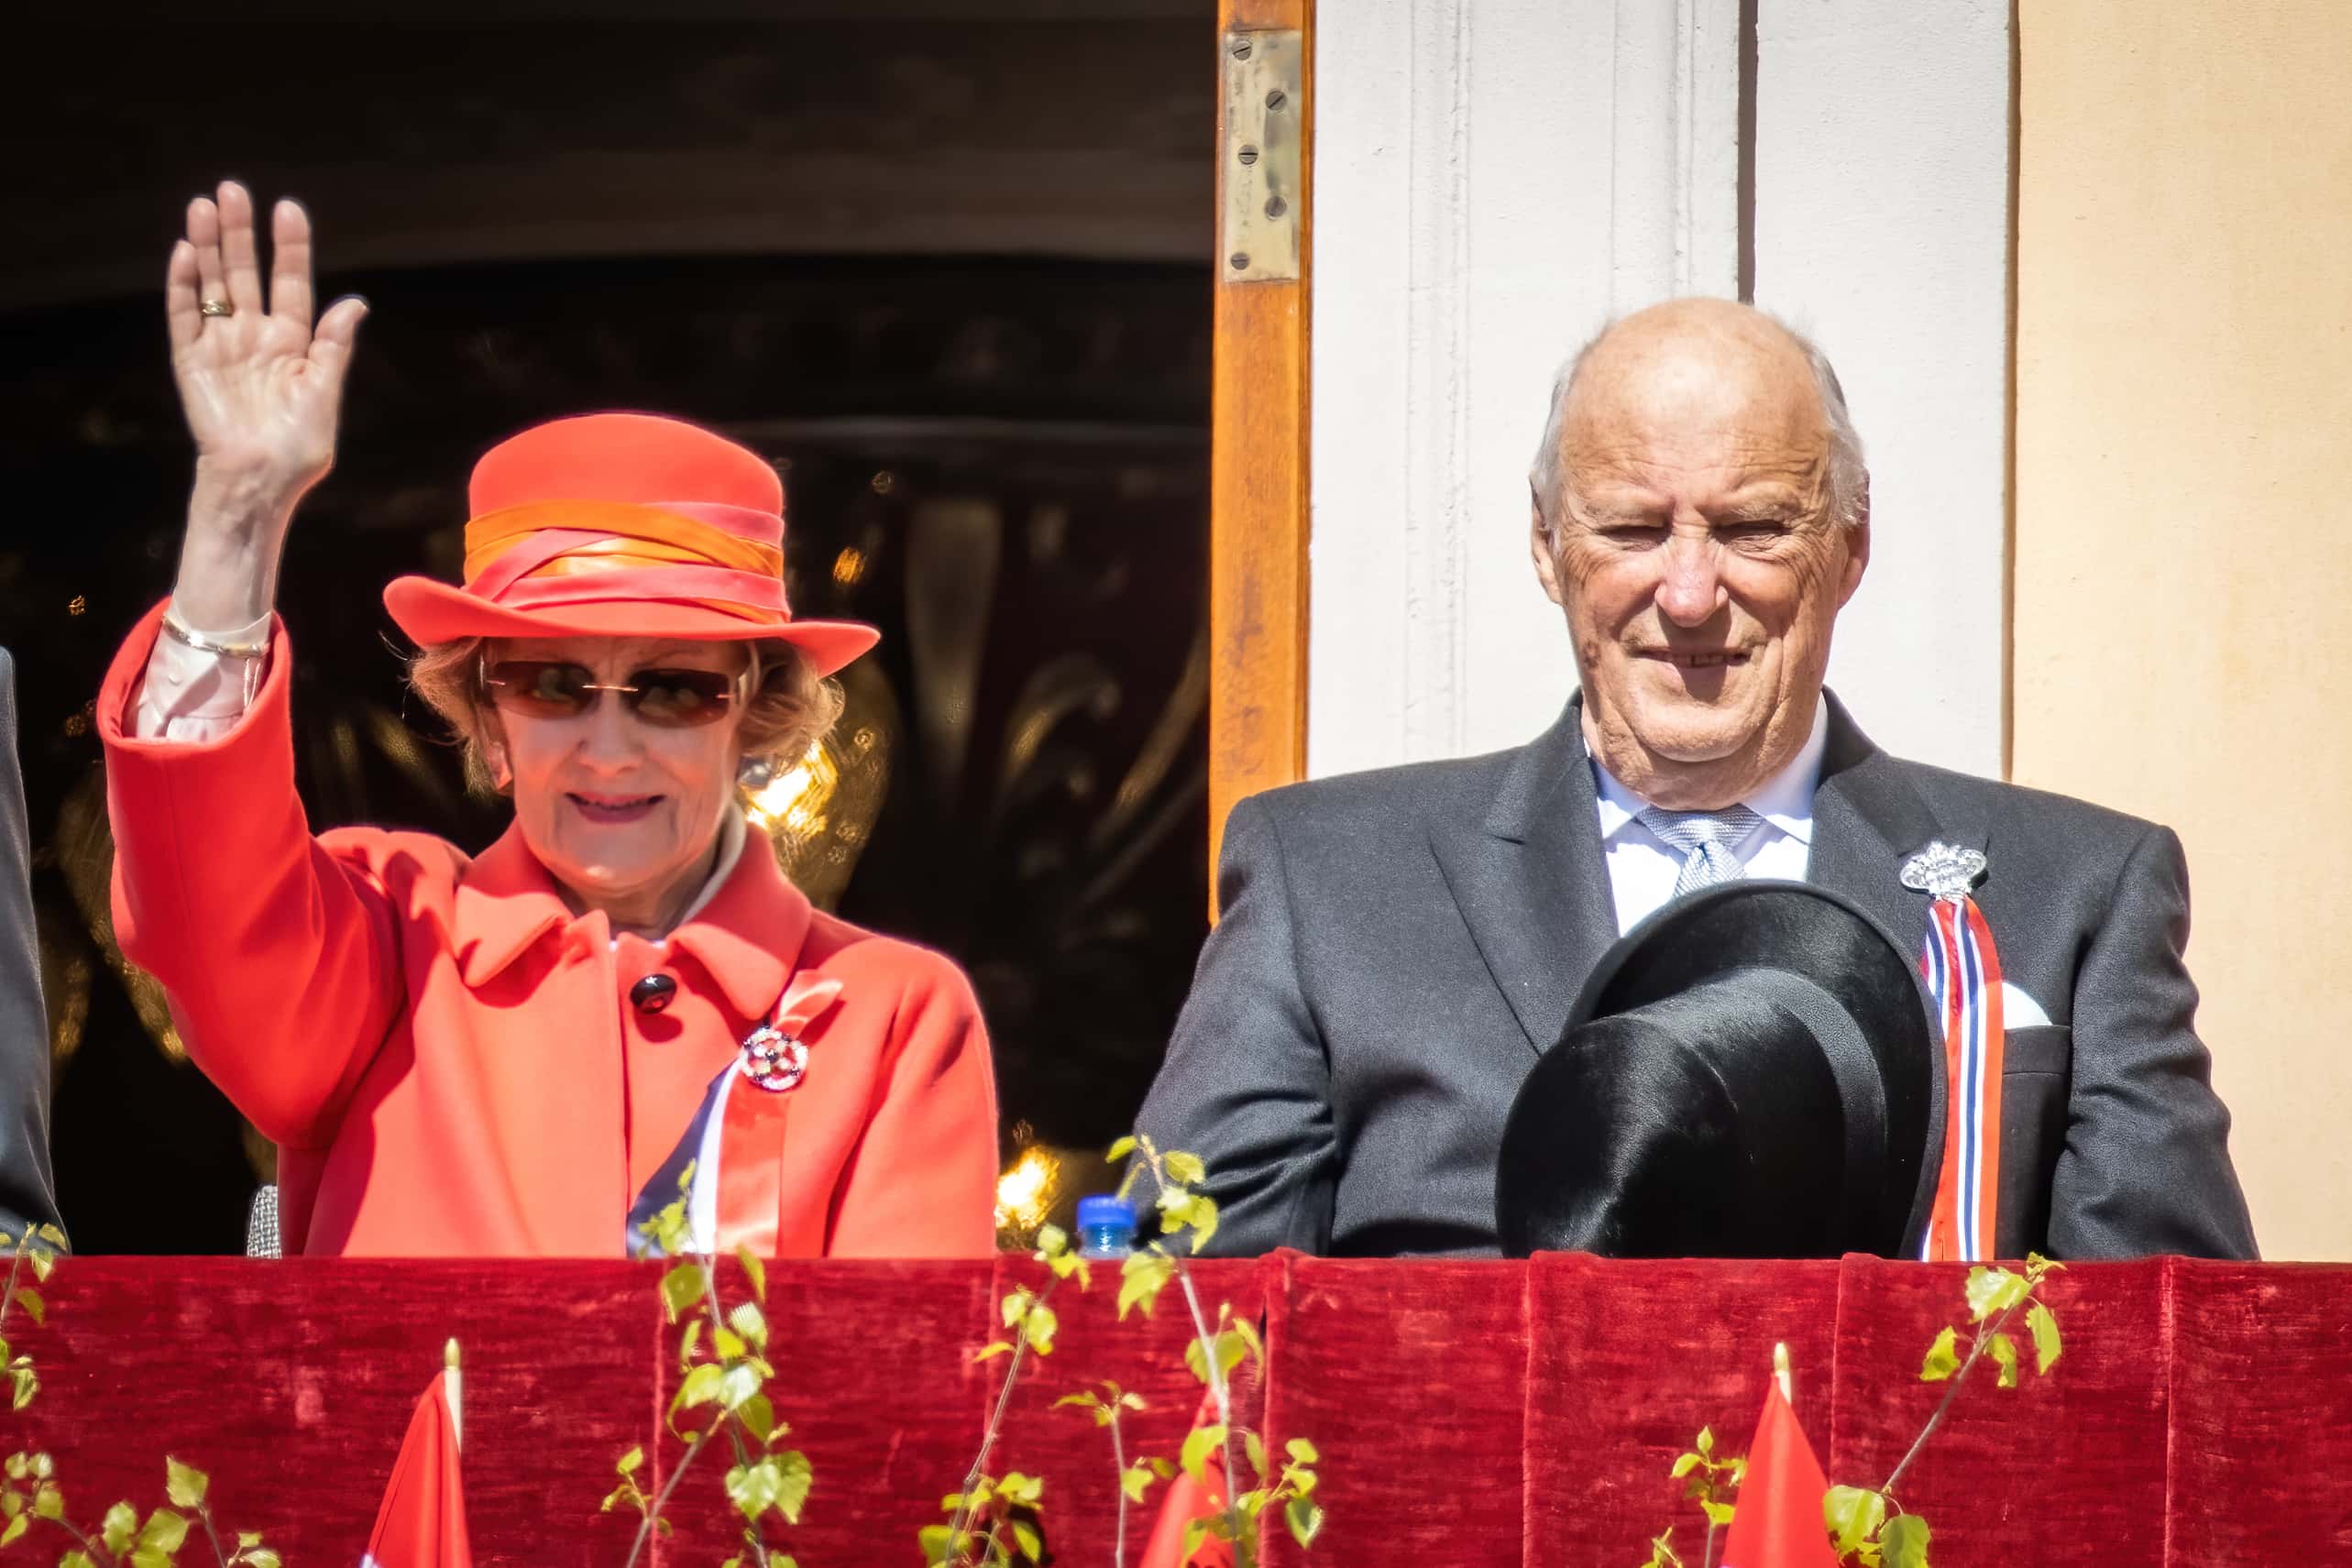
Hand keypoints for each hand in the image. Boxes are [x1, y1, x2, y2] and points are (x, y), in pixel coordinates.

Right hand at [167, 180, 366, 517]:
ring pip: (212, 283)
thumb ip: (333, 347)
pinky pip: (184, 315)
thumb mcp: (324, 394)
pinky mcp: (191, 360)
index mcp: (293, 342)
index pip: (290, 282)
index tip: (288, 208)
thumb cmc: (298, 447)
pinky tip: (185, 252)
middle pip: (246, 272)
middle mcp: (255, 335)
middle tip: (234, 189)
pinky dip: (182, 284)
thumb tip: (355, 302)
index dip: (289, 246)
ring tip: (204, 205)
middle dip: (240, 232)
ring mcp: (221, 344)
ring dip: (207, 246)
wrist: (259, 481)